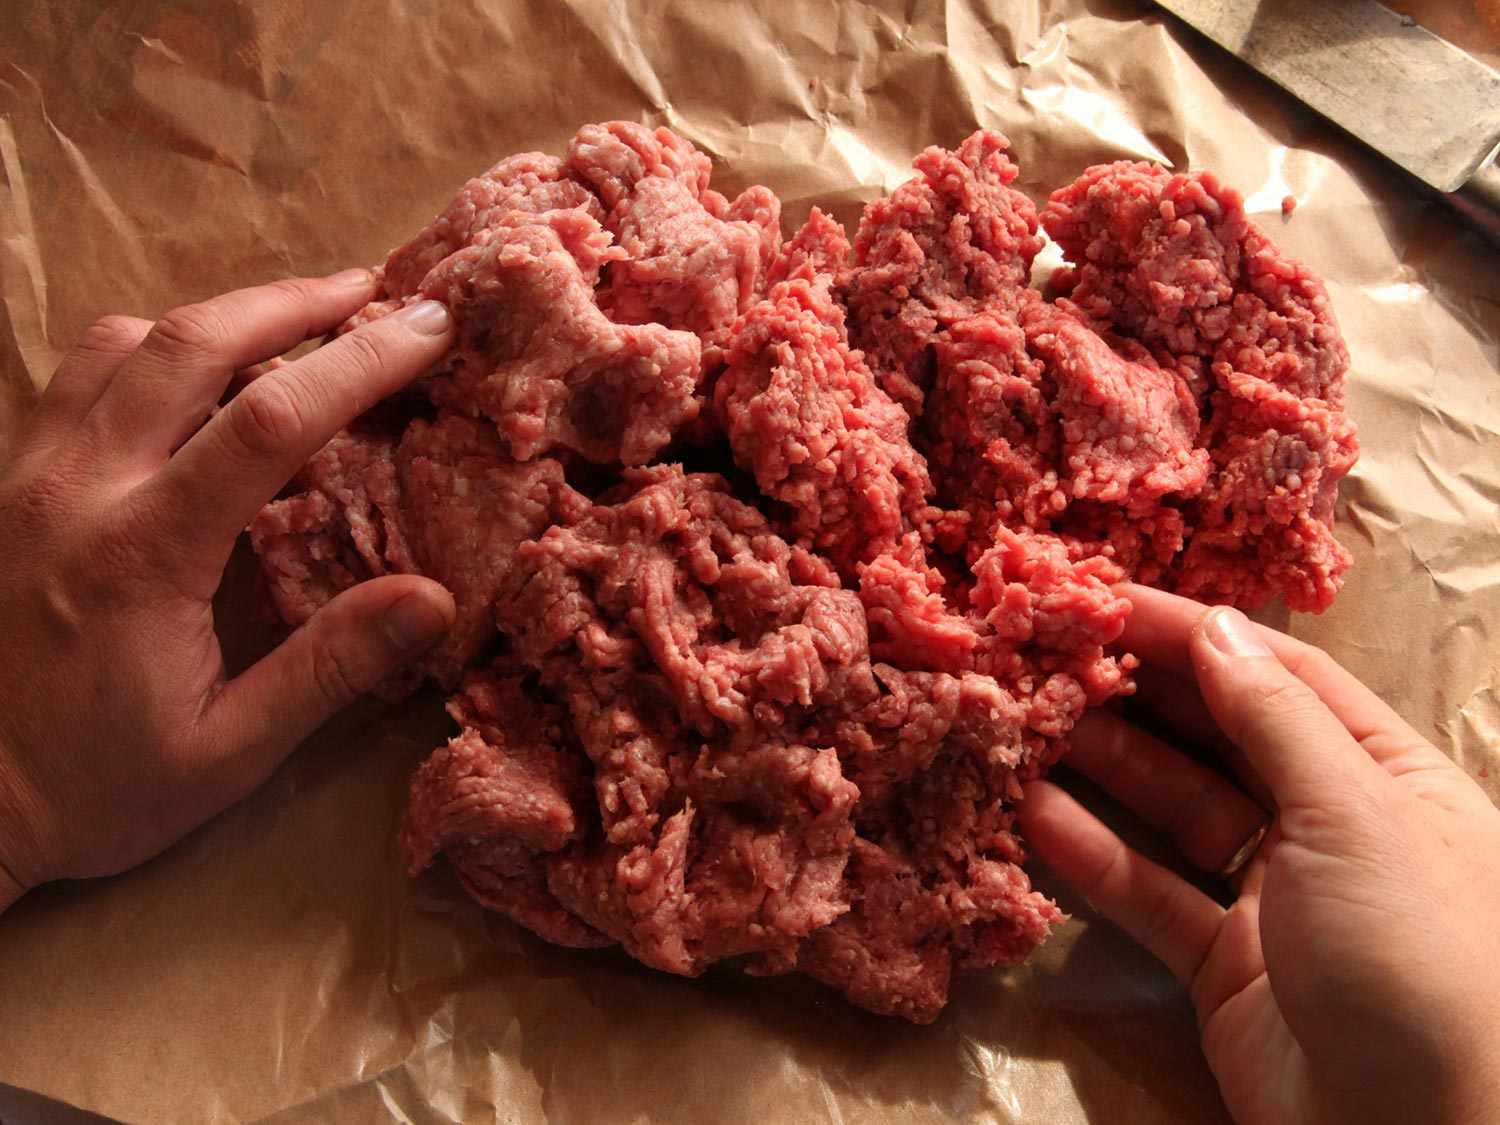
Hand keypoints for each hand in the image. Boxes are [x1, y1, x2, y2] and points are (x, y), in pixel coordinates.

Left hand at [0, 272, 457, 912]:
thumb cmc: (95, 786)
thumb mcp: (227, 751)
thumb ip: (328, 667)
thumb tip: (434, 597)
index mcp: (144, 552)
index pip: (269, 421)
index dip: (358, 362)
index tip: (425, 330)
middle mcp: (79, 488)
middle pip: (191, 343)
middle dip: (293, 302)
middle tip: (369, 291)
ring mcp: (31, 474)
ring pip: (125, 341)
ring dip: (220, 316)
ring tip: (293, 322)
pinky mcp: (10, 479)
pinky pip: (82, 374)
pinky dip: (154, 348)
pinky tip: (196, 376)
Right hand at [1019, 585, 1499, 1124]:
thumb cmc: (1417, 954)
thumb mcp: (1354, 814)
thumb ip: (1274, 718)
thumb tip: (1213, 625)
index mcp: (1388, 775)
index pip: (1280, 677)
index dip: (1195, 634)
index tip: (1108, 596)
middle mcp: (1332, 824)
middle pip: (1222, 734)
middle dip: (1141, 691)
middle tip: (1054, 649)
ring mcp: (1275, 896)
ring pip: (1177, 808)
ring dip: (1107, 764)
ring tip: (1033, 718)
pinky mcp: (1224, 963)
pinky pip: (1150, 891)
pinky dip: (1095, 854)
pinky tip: (1035, 814)